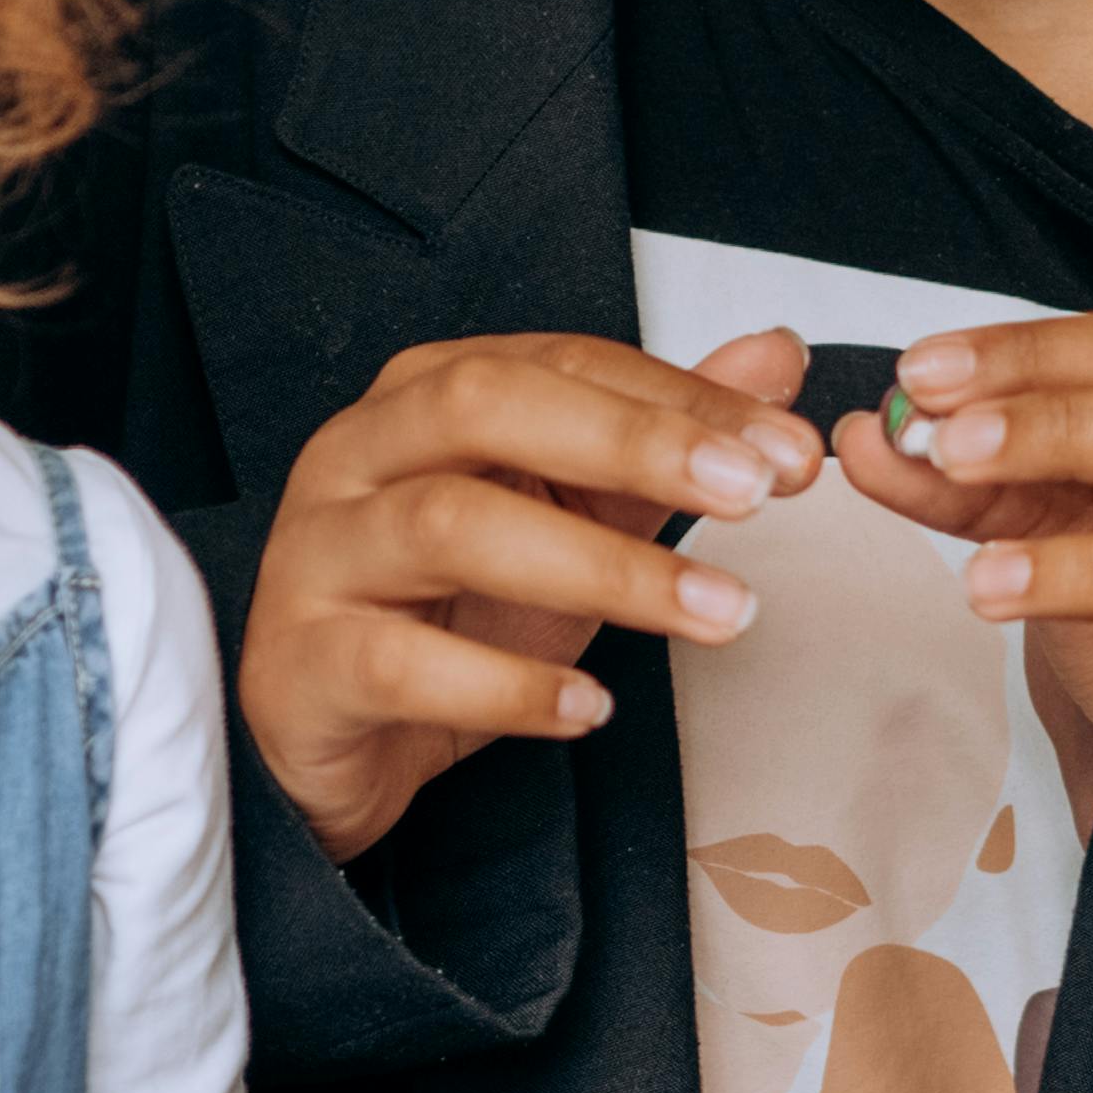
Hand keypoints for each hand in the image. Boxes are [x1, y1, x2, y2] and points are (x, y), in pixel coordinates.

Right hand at [235, 328, 822, 865]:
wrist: (330, 734)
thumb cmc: (442, 610)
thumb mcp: (567, 515)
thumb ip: (661, 437)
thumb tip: (774, 358)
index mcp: (424, 395)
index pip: (562, 363)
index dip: (682, 399)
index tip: (789, 450)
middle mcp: (359, 452)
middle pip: (486, 406)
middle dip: (632, 443)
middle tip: (752, 493)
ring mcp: (320, 553)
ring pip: (449, 526)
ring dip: (600, 569)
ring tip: (712, 610)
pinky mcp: (302, 660)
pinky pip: (400, 663)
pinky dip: (505, 688)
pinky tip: (591, 707)